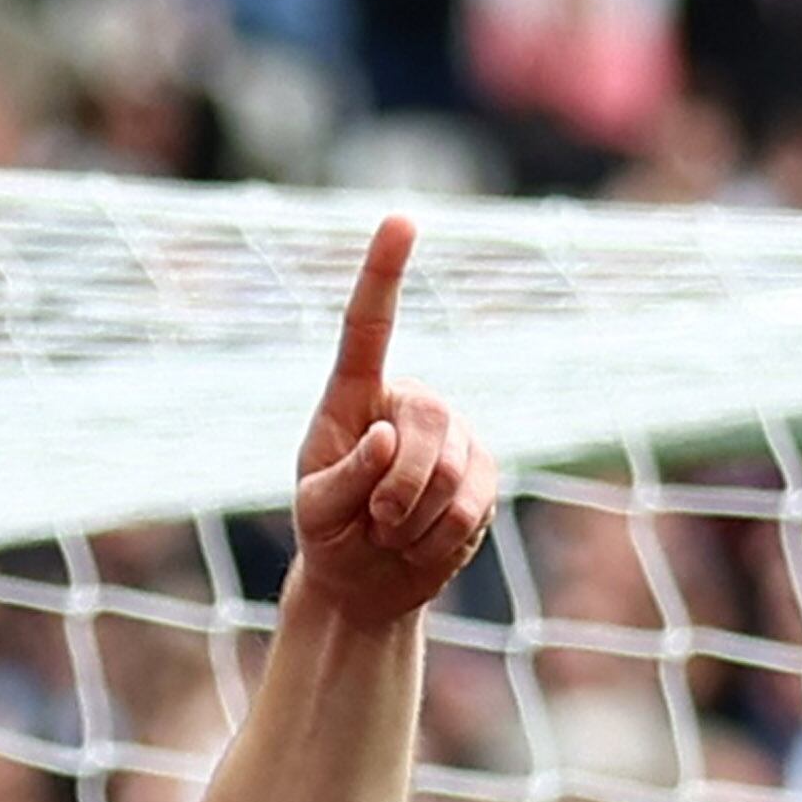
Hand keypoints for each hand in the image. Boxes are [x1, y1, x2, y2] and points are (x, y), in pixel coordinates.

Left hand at [293, 217, 494, 627]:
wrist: (366, 582)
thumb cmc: (329, 534)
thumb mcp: (315, 513)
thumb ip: (341, 478)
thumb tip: (387, 438)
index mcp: (356, 394)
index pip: (369, 327)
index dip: (384, 273)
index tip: (400, 218)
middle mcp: (412, 402)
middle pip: (430, 421)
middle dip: (399, 487)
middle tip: (374, 523)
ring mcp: (456, 435)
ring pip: (453, 470)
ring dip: (412, 521)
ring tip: (391, 533)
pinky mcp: (485, 474)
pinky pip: (472, 506)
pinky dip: (438, 538)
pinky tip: (420, 542)